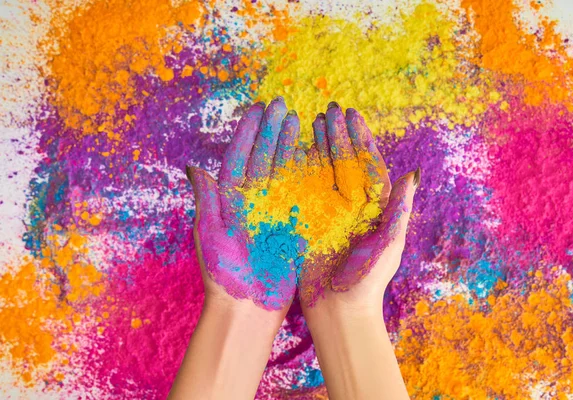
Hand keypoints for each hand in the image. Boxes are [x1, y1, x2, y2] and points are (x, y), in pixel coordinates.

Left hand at [169, 98, 301, 399]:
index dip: (248, 133)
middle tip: (281, 105)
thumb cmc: (223, 274)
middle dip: (271, 131)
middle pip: (263, 158)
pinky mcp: (292, 225)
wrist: (247, 306)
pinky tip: (312, 153)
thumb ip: (207, 199)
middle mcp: (252, 201)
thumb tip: (193, 166)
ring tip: (297, 120)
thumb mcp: (209, 234)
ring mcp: (273, 211)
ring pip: (282, 171)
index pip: (240, 157)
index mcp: (230, 200)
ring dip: (288, 145)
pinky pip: (300, 194)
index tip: (257, 109)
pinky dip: (306, 173)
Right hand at [299, 102, 419, 311]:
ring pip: (324, 172)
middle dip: (338, 135)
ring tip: (313, 121)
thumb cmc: (366, 282)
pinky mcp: (310, 223)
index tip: (352, 115)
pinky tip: (294, 150)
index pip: (367, 165)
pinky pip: (305, 191)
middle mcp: (352, 206)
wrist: (338, 311)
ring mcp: (329, 213)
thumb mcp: (387, 246)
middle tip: (329, 109)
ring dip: (320, 146)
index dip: (360, 140)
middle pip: (344, 163)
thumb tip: (412, 174)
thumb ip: (398, 211)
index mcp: (373, 208)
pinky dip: (300, 169)